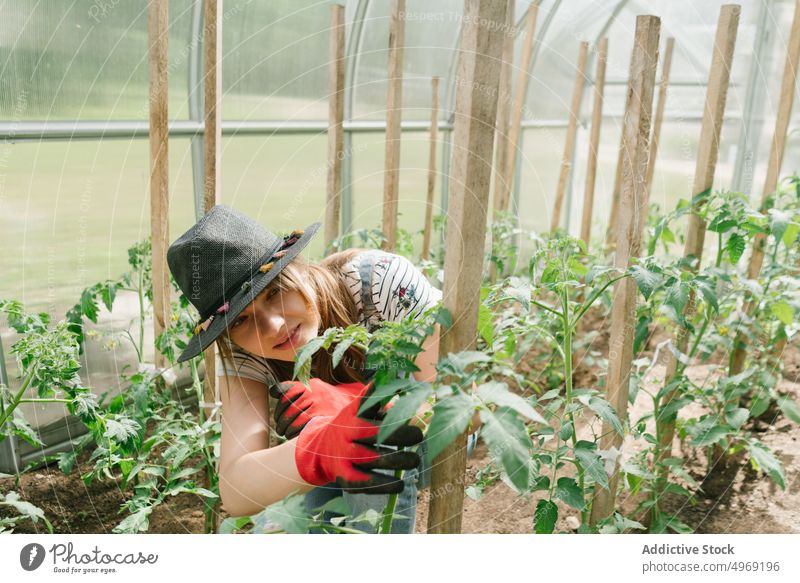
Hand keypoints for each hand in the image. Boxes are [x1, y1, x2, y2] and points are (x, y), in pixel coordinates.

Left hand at [270, 379, 366, 438]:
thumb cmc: (333, 402)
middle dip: (281, 417)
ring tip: (285, 432)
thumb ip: (300, 390)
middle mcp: (314, 392)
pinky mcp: (321, 416)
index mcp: (311, 384)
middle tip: (281, 426)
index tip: (276, 405)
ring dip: (285, 427)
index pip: (287, 389)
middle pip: (287, 405)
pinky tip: (292, 436)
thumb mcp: (320, 390)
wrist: (360, 408)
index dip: (279, 398)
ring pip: (292, 416)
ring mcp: (318, 404)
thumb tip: (275, 391)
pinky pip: (300, 425)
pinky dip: (293, 432)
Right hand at [293, 381, 422, 493]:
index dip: (391, 417)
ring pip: (370, 460)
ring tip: (414, 460)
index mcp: (350, 418)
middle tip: (418, 436)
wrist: (320, 448)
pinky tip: (399, 484)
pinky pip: (364, 483)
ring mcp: (343, 458)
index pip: (370, 414)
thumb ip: (380, 404)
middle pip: (372, 435)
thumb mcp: (359, 411)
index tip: (412, 418)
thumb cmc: (350, 426)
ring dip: (395, 461)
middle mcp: (345, 438)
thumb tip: (406, 398)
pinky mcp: (345, 477)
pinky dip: (383, 485)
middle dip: (398, 436)